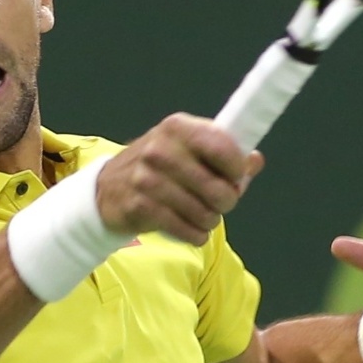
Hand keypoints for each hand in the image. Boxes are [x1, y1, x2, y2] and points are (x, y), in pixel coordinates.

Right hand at [96, 113, 264, 244]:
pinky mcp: (141, 206)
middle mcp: (161, 149)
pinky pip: (187, 230)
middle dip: (227, 201)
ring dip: (210, 221)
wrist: (108, 188)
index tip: (235, 177)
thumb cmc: (160, 168)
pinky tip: (191, 229)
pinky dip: (195, 235)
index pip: (223, 147)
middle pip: (218, 189)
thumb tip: (254, 161)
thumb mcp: (189, 150)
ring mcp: (148, 178)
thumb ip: (225, 154)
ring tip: (203, 216)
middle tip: (219, 202)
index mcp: (178, 128)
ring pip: (205, 213)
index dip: (237, 169)